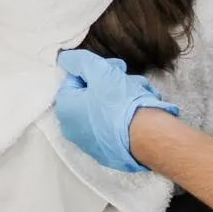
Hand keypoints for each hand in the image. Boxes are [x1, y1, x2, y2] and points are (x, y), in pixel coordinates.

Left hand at [54, 49, 179, 172]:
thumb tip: (66, 59)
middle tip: (127, 77)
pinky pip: (115, 126)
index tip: (111, 68)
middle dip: (110, 82)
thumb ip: (79, 61)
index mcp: (65, 110)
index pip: (75, 80)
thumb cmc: (118, 102)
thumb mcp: (98, 70)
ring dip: (122, 95)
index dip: (94, 70)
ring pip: (105, 109)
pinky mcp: (110, 152)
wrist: (146, 137)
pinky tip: (140, 110)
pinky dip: (125, 116)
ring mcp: (92, 143)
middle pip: (91, 94)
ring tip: (140, 92)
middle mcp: (73, 130)